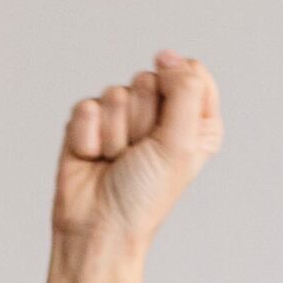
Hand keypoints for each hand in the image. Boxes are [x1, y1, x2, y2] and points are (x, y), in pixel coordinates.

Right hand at [50, 51, 222, 270]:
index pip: (190, 72)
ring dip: (115, 133)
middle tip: (138, 154)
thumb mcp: (181, 143)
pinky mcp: (90, 122)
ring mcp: (123, 118)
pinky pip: (87, 106)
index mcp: (195, 121)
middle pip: (150, 78)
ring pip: (116, 92)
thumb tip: (166, 55)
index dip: (175, 93)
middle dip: (141, 120)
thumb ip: (185, 90)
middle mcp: (160, 116)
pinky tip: (94, 158)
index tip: (169, 128)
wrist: (97, 227)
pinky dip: (89, 137)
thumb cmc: (144, 196)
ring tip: (116, 161)